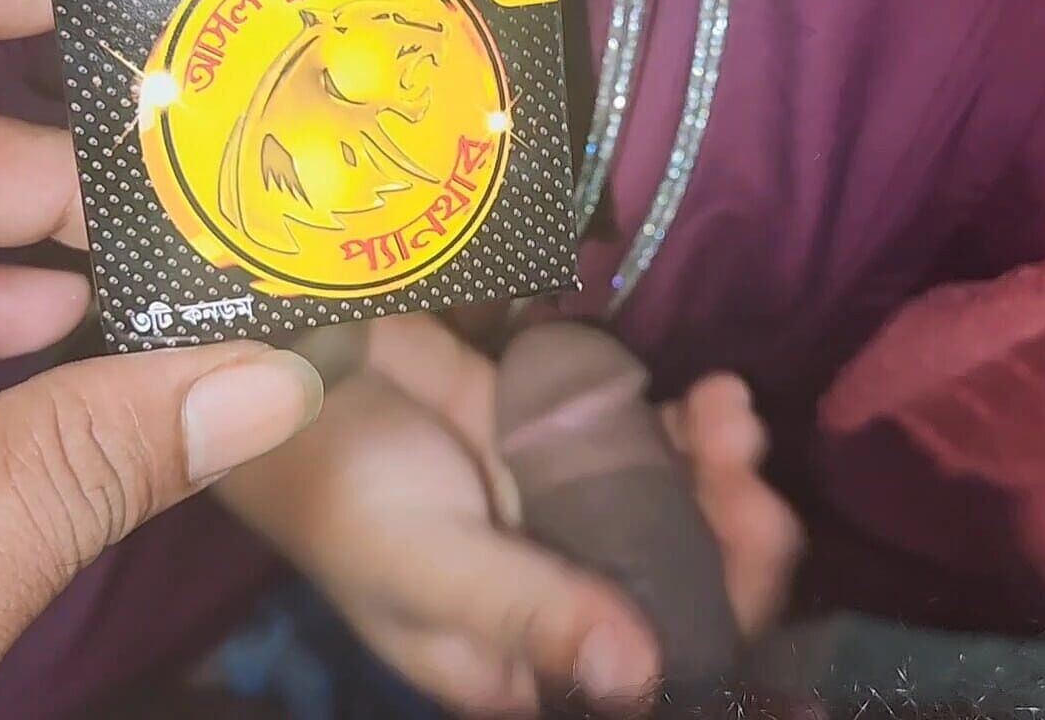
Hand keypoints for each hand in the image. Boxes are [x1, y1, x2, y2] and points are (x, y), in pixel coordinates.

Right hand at [220, 316, 802, 715]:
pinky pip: (657, 445)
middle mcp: (562, 598)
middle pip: (687, 591)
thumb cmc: (335, 486)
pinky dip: (693, 425)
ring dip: (725, 471)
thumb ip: (529, 611)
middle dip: (738, 539)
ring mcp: (574, 517)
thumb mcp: (421, 562)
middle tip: (750, 475)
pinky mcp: (574, 444)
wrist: (288, 367)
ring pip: (686, 512)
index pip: (647, 676)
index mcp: (522, 662)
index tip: (756, 557)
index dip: (720, 631)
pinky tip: (707, 394)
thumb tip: (643, 675)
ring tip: (726, 414)